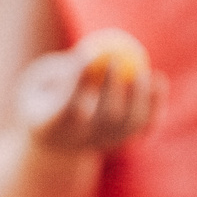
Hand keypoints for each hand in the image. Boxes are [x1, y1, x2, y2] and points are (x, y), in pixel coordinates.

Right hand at [14, 43, 162, 156]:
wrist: (56, 141)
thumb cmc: (44, 99)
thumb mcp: (39, 81)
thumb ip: (62, 69)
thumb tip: (94, 52)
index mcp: (52, 128)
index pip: (70, 108)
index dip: (81, 83)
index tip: (91, 55)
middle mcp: (81, 141)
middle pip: (107, 118)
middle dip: (114, 87)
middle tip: (117, 59)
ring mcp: (103, 144)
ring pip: (130, 123)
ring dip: (141, 97)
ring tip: (146, 73)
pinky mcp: (122, 142)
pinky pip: (144, 125)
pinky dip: (155, 105)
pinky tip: (158, 83)